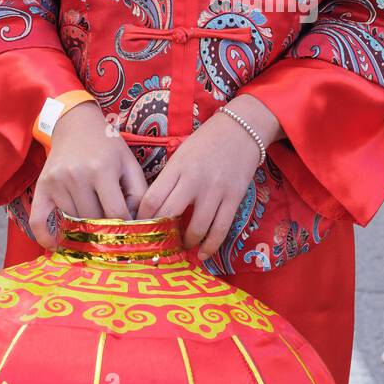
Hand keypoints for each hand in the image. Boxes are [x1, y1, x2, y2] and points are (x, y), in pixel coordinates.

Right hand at [29, 102, 148, 248]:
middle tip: (111, 231)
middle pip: (93, 220)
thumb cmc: (107, 146)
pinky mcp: (42, 186)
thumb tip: (137, 224)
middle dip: (105, 228)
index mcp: (103, 169)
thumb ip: (139, 193)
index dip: (125, 227)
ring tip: (92, 225)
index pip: (116, 212)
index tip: (129, 233)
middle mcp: (78, 176)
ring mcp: (57, 182)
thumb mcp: (130, 163)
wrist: (76, 124)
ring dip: (83, 228)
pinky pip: (38, 219)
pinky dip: (45, 237)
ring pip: (72, 222)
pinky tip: (57, 245)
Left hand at [136, 96, 284, 259]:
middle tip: (159, 244)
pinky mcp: (234, 198)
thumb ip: (169, 179)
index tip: (142, 229)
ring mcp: (215, 190)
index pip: (152, 199)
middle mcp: (194, 180)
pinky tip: (203, 253)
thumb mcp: (181, 154)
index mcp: (177, 167)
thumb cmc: (206, 143)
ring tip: (182, 247)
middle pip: (169, 215)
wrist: (241, 130)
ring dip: (187, 242)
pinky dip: (211, 245)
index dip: (143, 220)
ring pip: (197, 228)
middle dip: (162, 235)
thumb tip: (154, 210)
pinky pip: (221, 229)